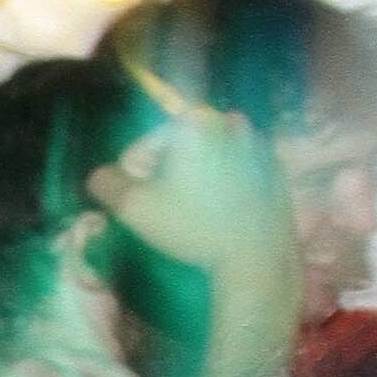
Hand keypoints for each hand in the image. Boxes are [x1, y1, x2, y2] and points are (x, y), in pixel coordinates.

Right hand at [89, 84, 292, 280]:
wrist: (256, 253)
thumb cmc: (191, 225)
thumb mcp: (132, 208)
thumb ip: (106, 183)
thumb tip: (101, 176)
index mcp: (194, 124)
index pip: (149, 140)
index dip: (134, 169)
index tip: (135, 197)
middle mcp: (229, 123)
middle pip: (182, 144)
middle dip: (168, 169)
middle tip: (163, 203)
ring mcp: (258, 144)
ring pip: (211, 154)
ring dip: (197, 174)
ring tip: (191, 208)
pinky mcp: (275, 168)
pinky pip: (238, 168)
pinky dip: (225, 182)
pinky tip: (219, 211)